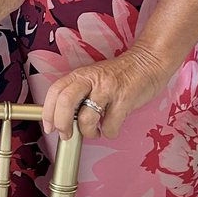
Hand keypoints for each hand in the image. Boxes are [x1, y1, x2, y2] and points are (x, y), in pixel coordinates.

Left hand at [40, 45, 176, 140]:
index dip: (48, 112)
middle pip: (65, 103)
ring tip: (94, 132)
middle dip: (62, 124)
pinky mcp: (125, 99)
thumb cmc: (122, 73)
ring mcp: (108, 89)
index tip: (49, 126)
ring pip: (86, 118)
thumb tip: (65, 118)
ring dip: (88, 133)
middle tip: (66, 135)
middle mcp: (92, 79)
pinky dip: (110, 133)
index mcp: (81, 74)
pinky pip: (111, 125)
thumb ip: (80, 92)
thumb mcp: (95, 77)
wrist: (149, 62)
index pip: (55, 91)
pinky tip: (112, 128)